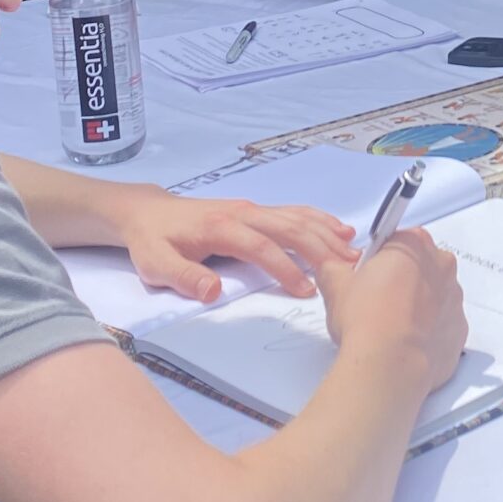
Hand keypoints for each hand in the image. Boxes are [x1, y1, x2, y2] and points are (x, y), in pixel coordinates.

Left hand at [109, 189, 356, 304]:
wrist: (147, 213)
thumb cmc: (153, 241)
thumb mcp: (156, 264)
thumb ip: (184, 278)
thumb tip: (213, 292)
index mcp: (222, 227)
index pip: (262, 247)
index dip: (286, 268)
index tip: (307, 291)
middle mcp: (243, 213)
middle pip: (290, 227)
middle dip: (320, 248)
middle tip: (349, 270)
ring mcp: (252, 209)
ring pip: (297, 217)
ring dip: (326, 233)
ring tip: (354, 251)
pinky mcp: (256, 211)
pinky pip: (293, 212)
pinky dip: (319, 220)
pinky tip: (339, 230)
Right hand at [316, 227, 467, 400]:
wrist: (389, 364)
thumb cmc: (367, 320)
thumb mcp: (335, 285)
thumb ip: (334, 268)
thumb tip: (332, 269)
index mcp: (413, 245)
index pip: (395, 241)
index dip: (378, 259)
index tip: (367, 275)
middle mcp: (441, 266)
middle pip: (418, 265)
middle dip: (400, 279)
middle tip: (375, 301)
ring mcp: (454, 299)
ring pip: (434, 294)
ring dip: (416, 304)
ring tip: (388, 325)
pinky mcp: (459, 329)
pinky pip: (443, 323)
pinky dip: (427, 330)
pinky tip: (405, 341)